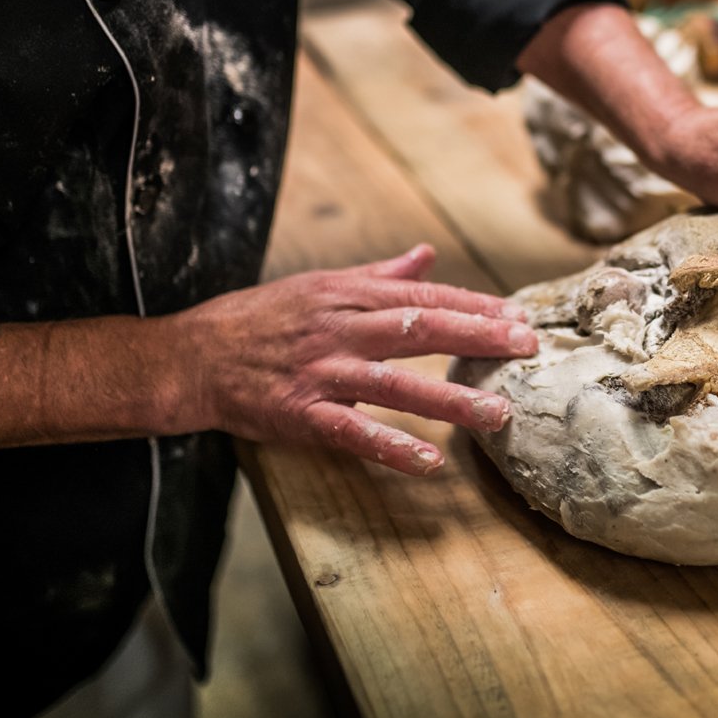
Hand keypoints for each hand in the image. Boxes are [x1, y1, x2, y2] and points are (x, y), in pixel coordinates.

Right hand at [176, 244, 534, 474]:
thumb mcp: (320, 285)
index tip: (518, 319)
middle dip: (477, 337)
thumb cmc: (260, 320)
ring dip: (449, 400)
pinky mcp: (299, 413)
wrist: (190, 357)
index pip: (424, 297)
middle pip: (419, 329)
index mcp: (349, 295)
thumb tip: (427, 254)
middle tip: (526, 348)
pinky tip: (430, 462)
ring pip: (395, 384)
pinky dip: (392, 447)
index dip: (474, 307)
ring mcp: (321, 372)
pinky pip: (352, 432)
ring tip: (497, 414)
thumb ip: (380, 274)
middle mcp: (340, 328)